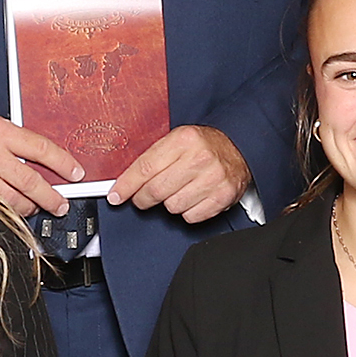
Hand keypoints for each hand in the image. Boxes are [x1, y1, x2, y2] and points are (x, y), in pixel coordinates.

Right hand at [0, 104, 84, 217]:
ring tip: (39, 207)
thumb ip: (14, 138)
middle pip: (29, 181)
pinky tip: (16, 209)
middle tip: (61, 204)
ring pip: (12, 199)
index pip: (40, 148)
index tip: (75, 173)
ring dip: (30, 207)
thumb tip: (41, 157)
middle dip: (50, 196)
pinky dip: (8, 210)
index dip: (62, 163)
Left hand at [105, 124, 248, 223]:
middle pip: (156, 191)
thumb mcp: (177, 140)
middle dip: (143, 198)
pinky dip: (186, 211)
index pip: (146, 168)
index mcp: (184, 139)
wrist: (239, 146)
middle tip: (143, 197)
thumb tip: (125, 183)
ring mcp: (213, 179)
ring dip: (169, 203)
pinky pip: (191, 217)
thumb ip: (152, 158)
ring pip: (172, 207)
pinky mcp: (223, 197)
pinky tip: (191, 198)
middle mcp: (200, 158)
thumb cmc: (203, 145)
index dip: (127, 185)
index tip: (116, 196)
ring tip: (177, 191)